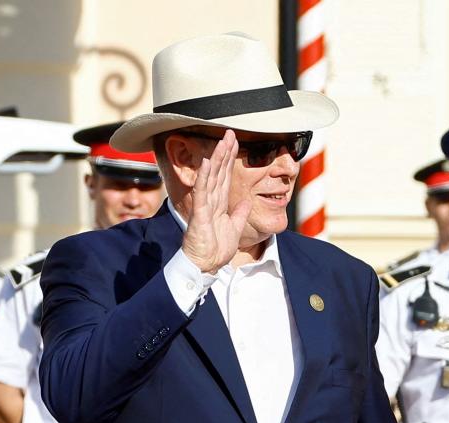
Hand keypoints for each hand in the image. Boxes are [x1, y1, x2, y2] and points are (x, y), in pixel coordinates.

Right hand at [181, 130, 251, 273]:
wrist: (206, 264)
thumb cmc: (216, 248)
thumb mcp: (234, 227)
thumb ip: (240, 213)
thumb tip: (248, 200)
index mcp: (219, 203)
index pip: (226, 175)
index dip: (230, 158)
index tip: (235, 142)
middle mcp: (211, 200)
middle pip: (218, 171)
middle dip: (224, 151)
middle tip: (230, 132)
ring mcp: (204, 205)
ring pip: (211, 176)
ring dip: (216, 158)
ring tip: (222, 141)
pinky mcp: (200, 213)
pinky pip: (202, 192)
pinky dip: (204, 177)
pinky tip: (206, 163)